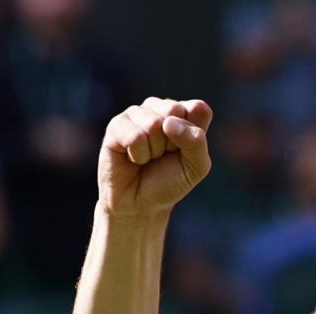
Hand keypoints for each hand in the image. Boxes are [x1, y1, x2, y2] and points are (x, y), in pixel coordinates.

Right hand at [98, 97, 212, 215]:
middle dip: (173, 142)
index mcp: (184, 113)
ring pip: (154, 124)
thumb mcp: (196, 167)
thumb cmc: (169, 182)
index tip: (185, 151)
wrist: (140, 203)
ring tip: (148, 158)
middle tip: (164, 155)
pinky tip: (134, 158)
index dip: (194, 136)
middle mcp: (159, 108)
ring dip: (154, 150)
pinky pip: (135, 136)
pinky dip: (138, 155)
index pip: (198, 109)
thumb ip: (196, 142)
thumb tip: (168, 122)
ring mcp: (136, 114)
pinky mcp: (116, 125)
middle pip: (175, 111)